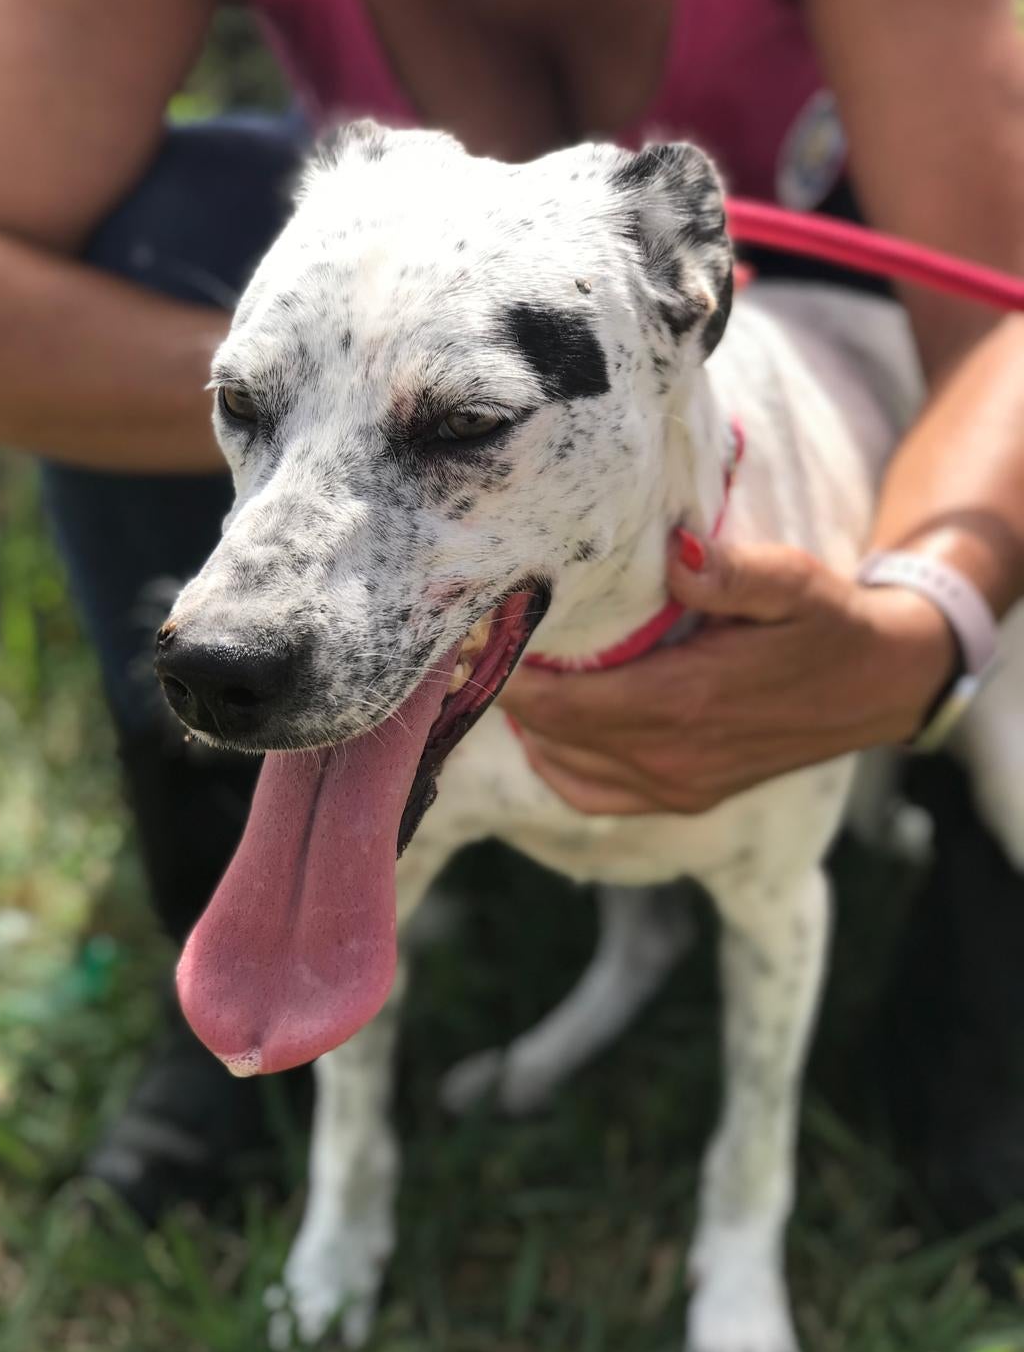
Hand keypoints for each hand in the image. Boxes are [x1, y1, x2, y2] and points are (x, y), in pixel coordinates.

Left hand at [501, 534, 956, 815]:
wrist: (878, 686)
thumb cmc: (827, 623)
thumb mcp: (793, 582)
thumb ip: (732, 571)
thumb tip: (675, 552)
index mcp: (685, 702)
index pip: (559, 700)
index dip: (505, 672)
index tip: (474, 634)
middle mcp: (671, 756)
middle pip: (550, 732)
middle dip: (505, 690)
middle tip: (476, 644)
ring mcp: (675, 786)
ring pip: (562, 767)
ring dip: (530, 725)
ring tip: (508, 675)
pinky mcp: (684, 798)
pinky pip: (592, 795)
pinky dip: (558, 765)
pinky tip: (549, 727)